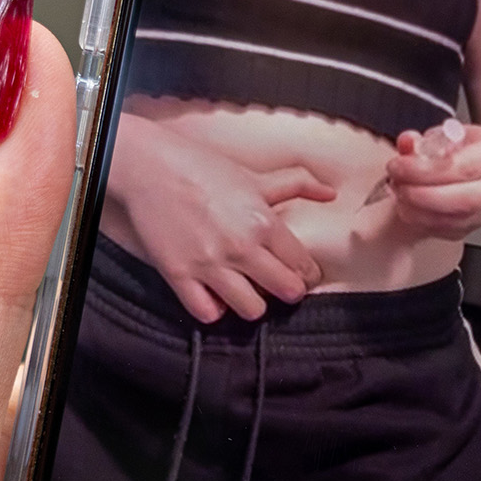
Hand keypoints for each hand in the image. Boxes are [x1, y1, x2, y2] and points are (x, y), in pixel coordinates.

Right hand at [107, 112, 335, 320]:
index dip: (306, 273)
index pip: (303, 267)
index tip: (301, 273)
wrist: (150, 167)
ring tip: (247, 289)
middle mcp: (242, 248)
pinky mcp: (180, 275)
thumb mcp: (255, 177)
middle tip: (278, 283)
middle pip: (286, 292)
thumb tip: (330, 193)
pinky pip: (208, 313)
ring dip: (253, 303)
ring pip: (252, 310)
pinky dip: (215, 308)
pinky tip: (215, 293)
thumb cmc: (203, 169)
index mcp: (264, 223)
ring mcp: (210, 265)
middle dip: (287, 290)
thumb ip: (298, 185)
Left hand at [386, 122, 480, 238]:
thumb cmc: (466, 150)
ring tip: (399, 195)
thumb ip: (423, 140)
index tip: (398, 166)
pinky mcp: (472, 228)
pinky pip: (446, 232)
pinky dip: (421, 222)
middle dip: (422, 195)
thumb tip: (407, 142)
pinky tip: (407, 208)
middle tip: (397, 185)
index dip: (425, 170)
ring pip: (454, 221)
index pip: (462, 167)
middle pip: (463, 199)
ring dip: (418, 211)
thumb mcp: (448, 134)